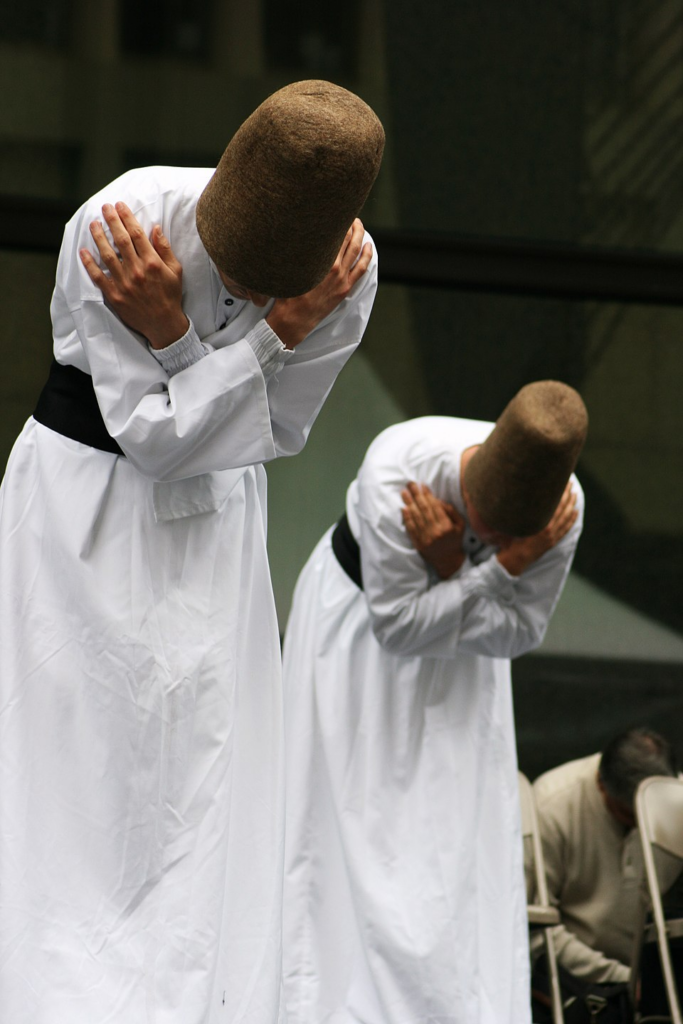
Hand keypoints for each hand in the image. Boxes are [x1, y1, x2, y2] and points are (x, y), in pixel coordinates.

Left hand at [79, 201, 188, 349]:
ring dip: (98, 237)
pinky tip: (84, 251)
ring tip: (93, 224)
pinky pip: (98, 277)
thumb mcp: (175, 271)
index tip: (119, 206)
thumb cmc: (171, 296)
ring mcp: (124, 283)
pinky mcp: (115, 295)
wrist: (164, 324)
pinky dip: (89, 264)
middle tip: (104, 208)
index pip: (137, 234)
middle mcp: (137, 271)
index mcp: (152, 263)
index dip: (127, 217)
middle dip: (111, 221)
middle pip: (120, 240)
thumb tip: (155, 228)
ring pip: (107, 255)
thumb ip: (164, 249)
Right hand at [266, 218, 371, 348]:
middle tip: (348, 213)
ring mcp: (341, 278)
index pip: (331, 233)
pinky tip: (369, 246)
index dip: (335, 220)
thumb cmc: (287, 294)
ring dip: (359, 235)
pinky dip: (367, 256)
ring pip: (356, 251)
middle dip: (349, 223)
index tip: (335, 210)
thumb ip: (296, 252)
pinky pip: (361, 268)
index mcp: (319, 260)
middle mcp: (333, 267)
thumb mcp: (287, 269)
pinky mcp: (345, 288)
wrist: (294, 320)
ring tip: (359, 224)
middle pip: (346, 238)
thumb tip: (296, 233)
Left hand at [401, 481, 465, 578]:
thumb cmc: (454, 540)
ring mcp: (426, 538)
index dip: (428, 494)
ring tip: (404, 492)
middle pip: (424, 509)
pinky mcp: (418, 543)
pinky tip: (403, 508)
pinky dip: (406, 517)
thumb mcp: (460, 525)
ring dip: (409, 503)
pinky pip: (411, 528)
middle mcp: (436, 532)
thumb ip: (452, 512)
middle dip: (416, 494)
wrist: (447, 560)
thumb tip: (439, 501)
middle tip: (410, 483)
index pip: (435, 506)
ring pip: (416, 517)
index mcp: (447, 526)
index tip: (422, 485)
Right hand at [496, 482, 577, 575]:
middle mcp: (549, 529)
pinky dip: (571, 520)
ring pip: (565, 517)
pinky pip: (566, 528)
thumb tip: (526, 495)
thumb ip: (523, 511)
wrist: (515, 559)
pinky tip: (575, 512)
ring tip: (575, 494)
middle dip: (567, 495)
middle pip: (562, 508)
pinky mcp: (553, 541)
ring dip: (571, 505)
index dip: (559, 492)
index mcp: (540, 523)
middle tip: (570, 483)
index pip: (553, 503)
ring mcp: (552, 536)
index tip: (561, 481)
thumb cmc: (511, 540)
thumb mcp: (516, 523)